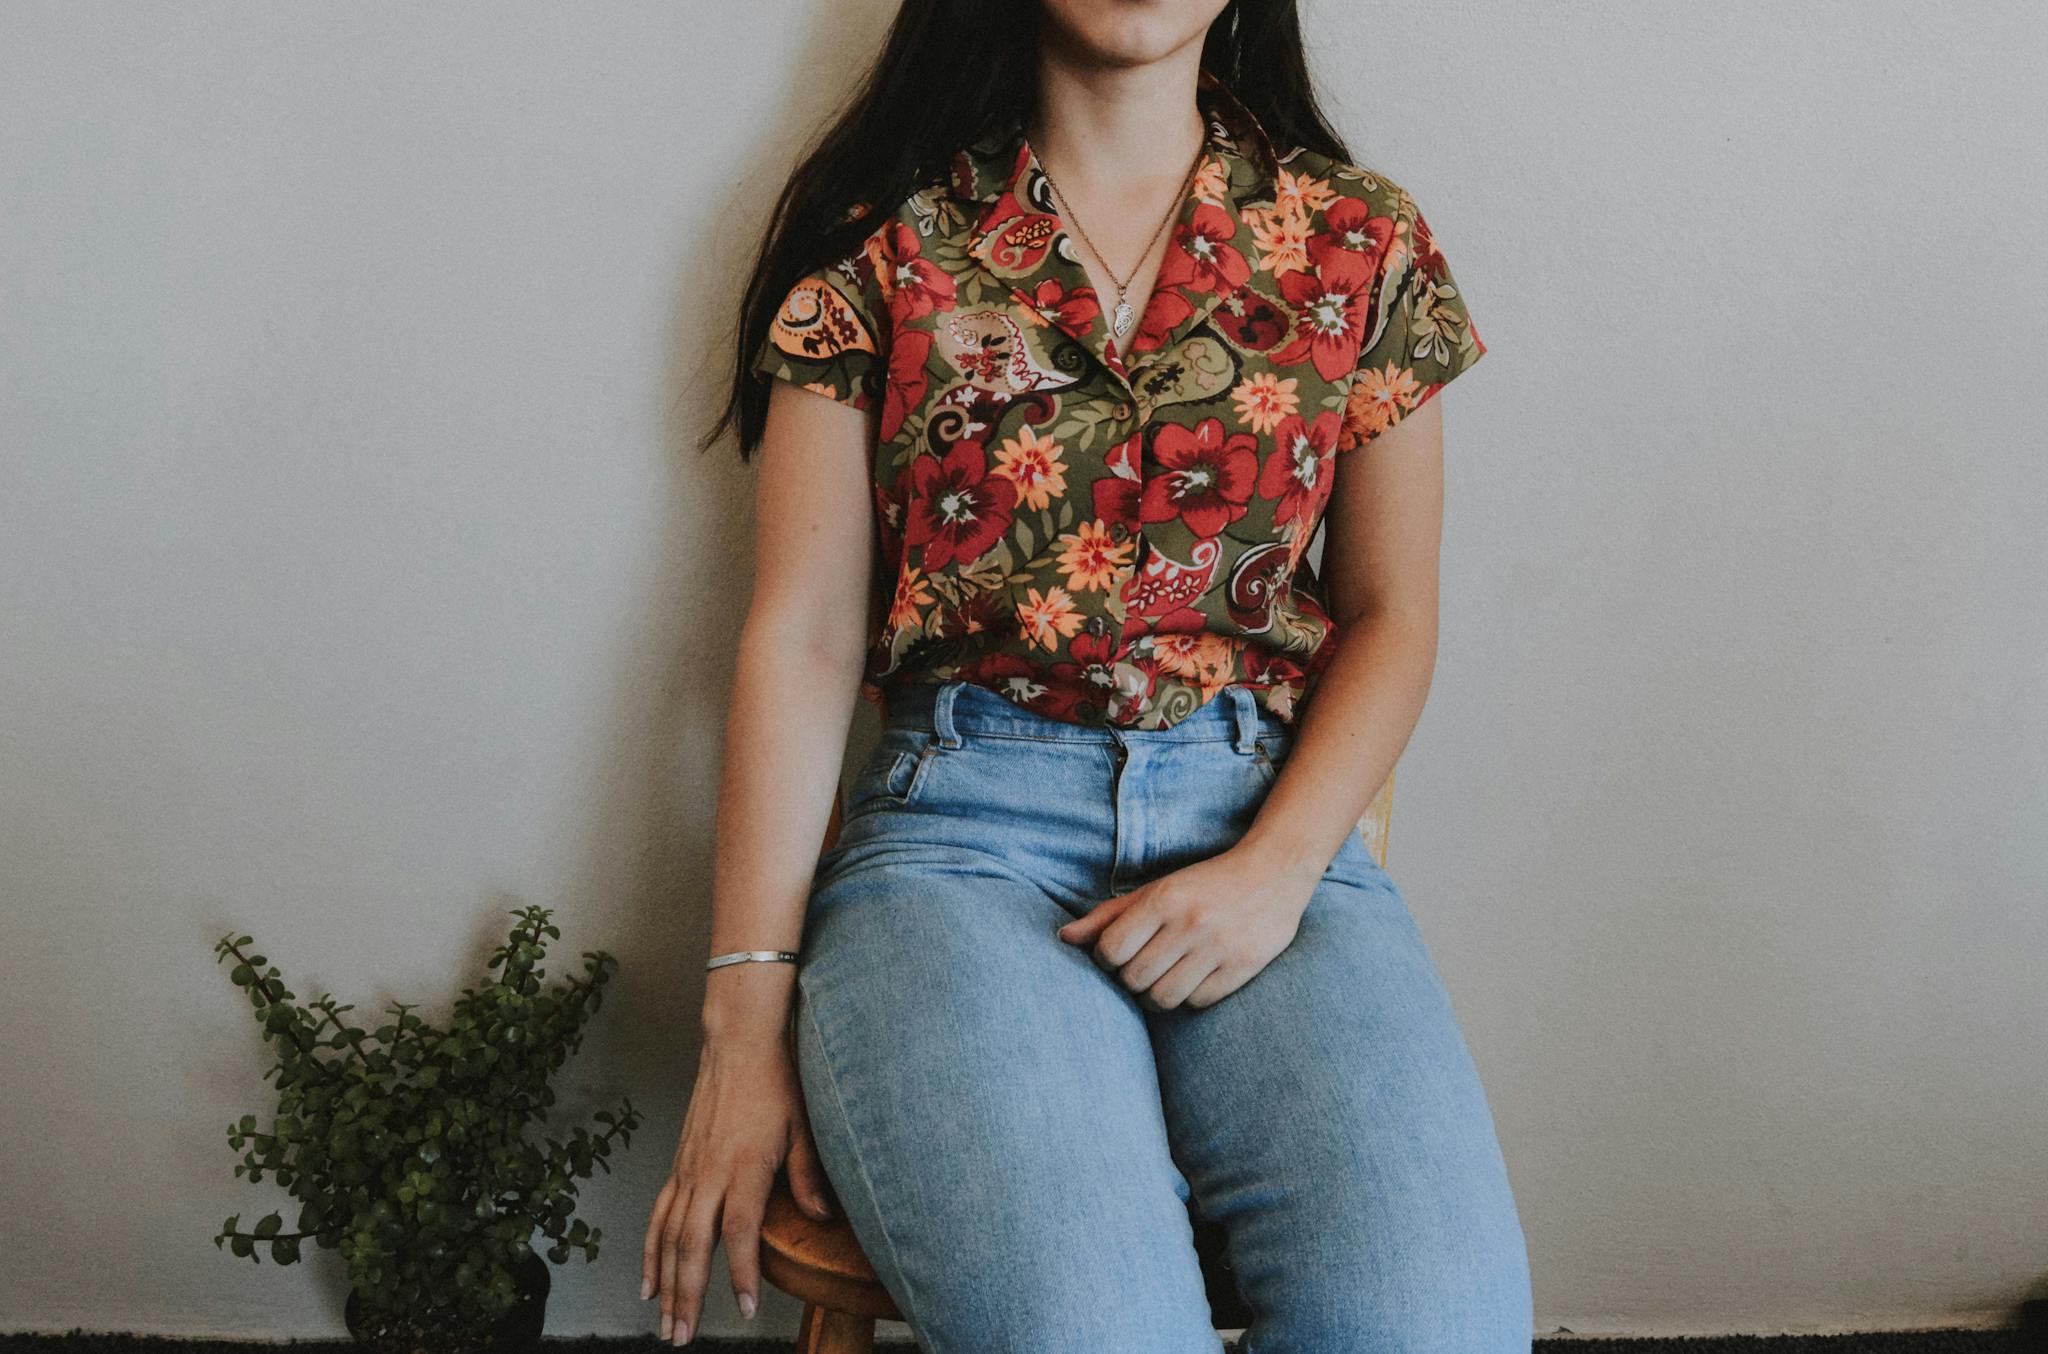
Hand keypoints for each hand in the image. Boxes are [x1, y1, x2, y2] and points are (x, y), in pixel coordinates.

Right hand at [640, 1024, 836, 1344]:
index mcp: (744, 1166)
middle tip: (684, 1338)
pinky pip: (659, 1216)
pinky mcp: (680, 1166)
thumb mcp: (805, 1127)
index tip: (743, 1308)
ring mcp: (689, 1170)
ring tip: (666, 1326)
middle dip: (687, 1296)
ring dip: (665, 1284)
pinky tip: (649, 1283)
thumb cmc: (777, 1082)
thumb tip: (822, 1217)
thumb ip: (809, 1176)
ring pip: (668, 1237)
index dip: (742, 1272)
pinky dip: (651, 1252)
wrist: (738, 1044)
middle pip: (692, 1245)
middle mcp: (709, 1173)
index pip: (739, 1231)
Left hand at [1055, 840, 1324, 1009]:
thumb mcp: (1156, 889)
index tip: (1116, 955)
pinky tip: (1193, 978)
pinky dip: (1189, 997)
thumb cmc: (1204, 883)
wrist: (1274, 871)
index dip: (1106, 960)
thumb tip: (1064, 938)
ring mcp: (1219, 947)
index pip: (1111, 950)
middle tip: (1141, 967)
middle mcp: (1191, 923)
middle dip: (1130, 979)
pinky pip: (1197, 1003)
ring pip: (1164, 997)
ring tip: (1163, 978)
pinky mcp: (1243, 966)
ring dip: (1156, 994)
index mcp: (1165, 898)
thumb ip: (1109, 915)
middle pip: (1134, 979)